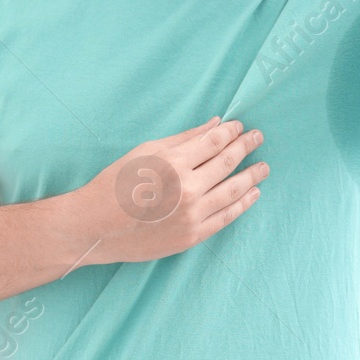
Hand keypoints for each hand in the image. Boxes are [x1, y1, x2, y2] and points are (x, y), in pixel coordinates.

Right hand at [66, 117, 266, 266]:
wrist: (95, 227)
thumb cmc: (115, 184)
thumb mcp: (146, 151)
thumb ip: (184, 138)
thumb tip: (216, 124)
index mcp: (173, 162)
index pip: (215, 141)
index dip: (232, 131)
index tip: (241, 126)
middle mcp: (187, 188)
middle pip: (228, 162)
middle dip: (246, 147)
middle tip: (259, 138)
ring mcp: (192, 214)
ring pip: (234, 190)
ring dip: (253, 176)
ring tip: (264, 167)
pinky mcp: (192, 236)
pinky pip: (226, 217)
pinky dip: (243, 204)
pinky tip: (253, 193)